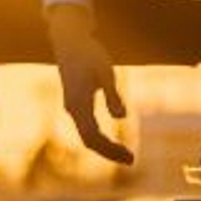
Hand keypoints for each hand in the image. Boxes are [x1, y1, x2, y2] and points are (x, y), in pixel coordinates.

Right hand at [46, 3, 133, 165]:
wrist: (68, 40)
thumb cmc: (89, 54)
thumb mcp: (105, 72)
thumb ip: (113, 95)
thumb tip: (121, 117)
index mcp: (79, 104)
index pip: (93, 137)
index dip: (110, 150)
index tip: (130, 156)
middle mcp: (72, 109)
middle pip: (89, 141)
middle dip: (109, 152)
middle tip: (131, 160)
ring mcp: (72, 107)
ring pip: (86, 135)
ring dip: (105, 147)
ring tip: (125, 154)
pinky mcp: (75, 103)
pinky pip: (86, 128)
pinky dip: (99, 138)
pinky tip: (111, 141)